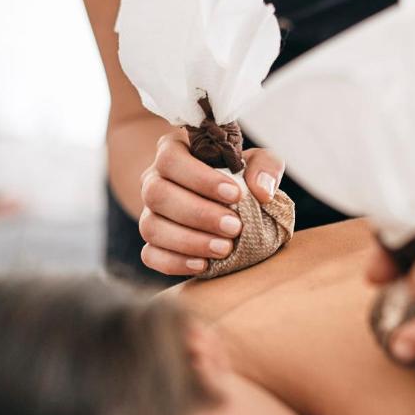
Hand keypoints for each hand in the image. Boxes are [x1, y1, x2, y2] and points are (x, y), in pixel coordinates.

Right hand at [138, 128, 284, 274]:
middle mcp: (153, 180)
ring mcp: (149, 212)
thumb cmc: (240, 175)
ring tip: (224, 249)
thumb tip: (262, 191)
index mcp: (173, 150)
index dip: (200, 179)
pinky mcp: (152, 242)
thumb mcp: (258, 162)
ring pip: (151, 227)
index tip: (235, 194)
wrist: (228, 202)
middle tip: (234, 227)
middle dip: (198, 214)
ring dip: (188, 241)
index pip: (171, 159)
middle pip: (157, 194)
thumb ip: (266, 166)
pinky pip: (150, 255)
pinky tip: (203, 264)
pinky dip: (174, 262)